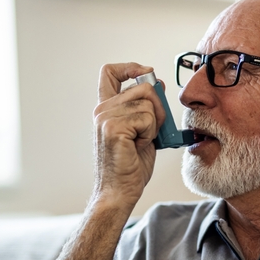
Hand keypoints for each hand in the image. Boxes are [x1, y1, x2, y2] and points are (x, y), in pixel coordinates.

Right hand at [91, 62, 168, 209]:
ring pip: (148, 103)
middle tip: (151, 131)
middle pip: (142, 87)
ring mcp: (105, 118)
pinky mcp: (113, 128)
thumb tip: (157, 83)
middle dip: (158, 107)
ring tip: (140, 142)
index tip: (146, 73)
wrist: (119, 192)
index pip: (110, 72)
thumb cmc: (130, 166)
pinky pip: (147, 118)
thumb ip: (147, 107)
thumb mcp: (142, 130)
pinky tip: (138, 147)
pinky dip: (150, 133)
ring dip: (153, 124)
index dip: (131, 67)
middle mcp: (102, 110)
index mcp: (106, 109)